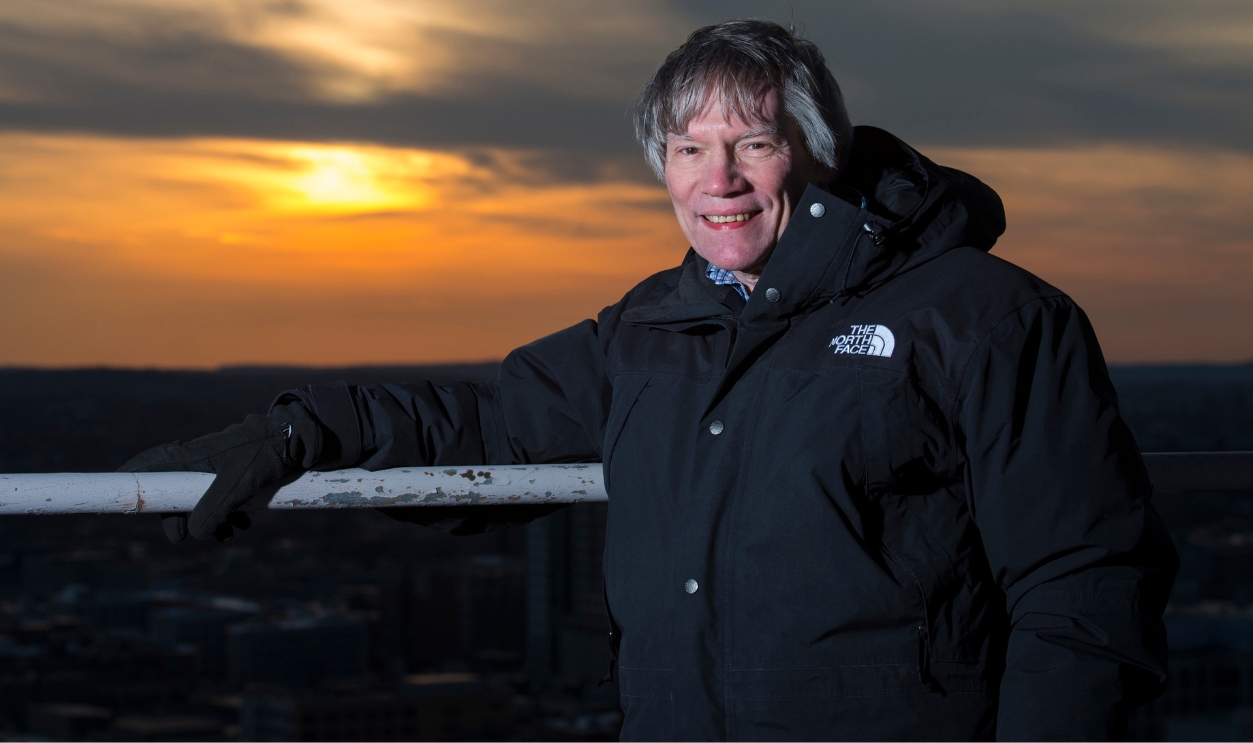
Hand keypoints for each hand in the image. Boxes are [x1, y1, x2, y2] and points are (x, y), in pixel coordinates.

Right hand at [119, 402, 321, 542]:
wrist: (296, 441)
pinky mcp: (231, 476)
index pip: (150, 465)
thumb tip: (192, 534)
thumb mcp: (239, 485)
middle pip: (172, 493)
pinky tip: (243, 526)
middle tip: (180, 537)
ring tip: (230, 534)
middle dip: (179, 517)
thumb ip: (214, 509)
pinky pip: (219, 500)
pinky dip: (226, 515)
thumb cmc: (264, 455)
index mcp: (191, 457)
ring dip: (210, 521)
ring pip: (198, 500)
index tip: (112, 484)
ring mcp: (214, 469)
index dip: (131, 477)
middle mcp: (197, 461)